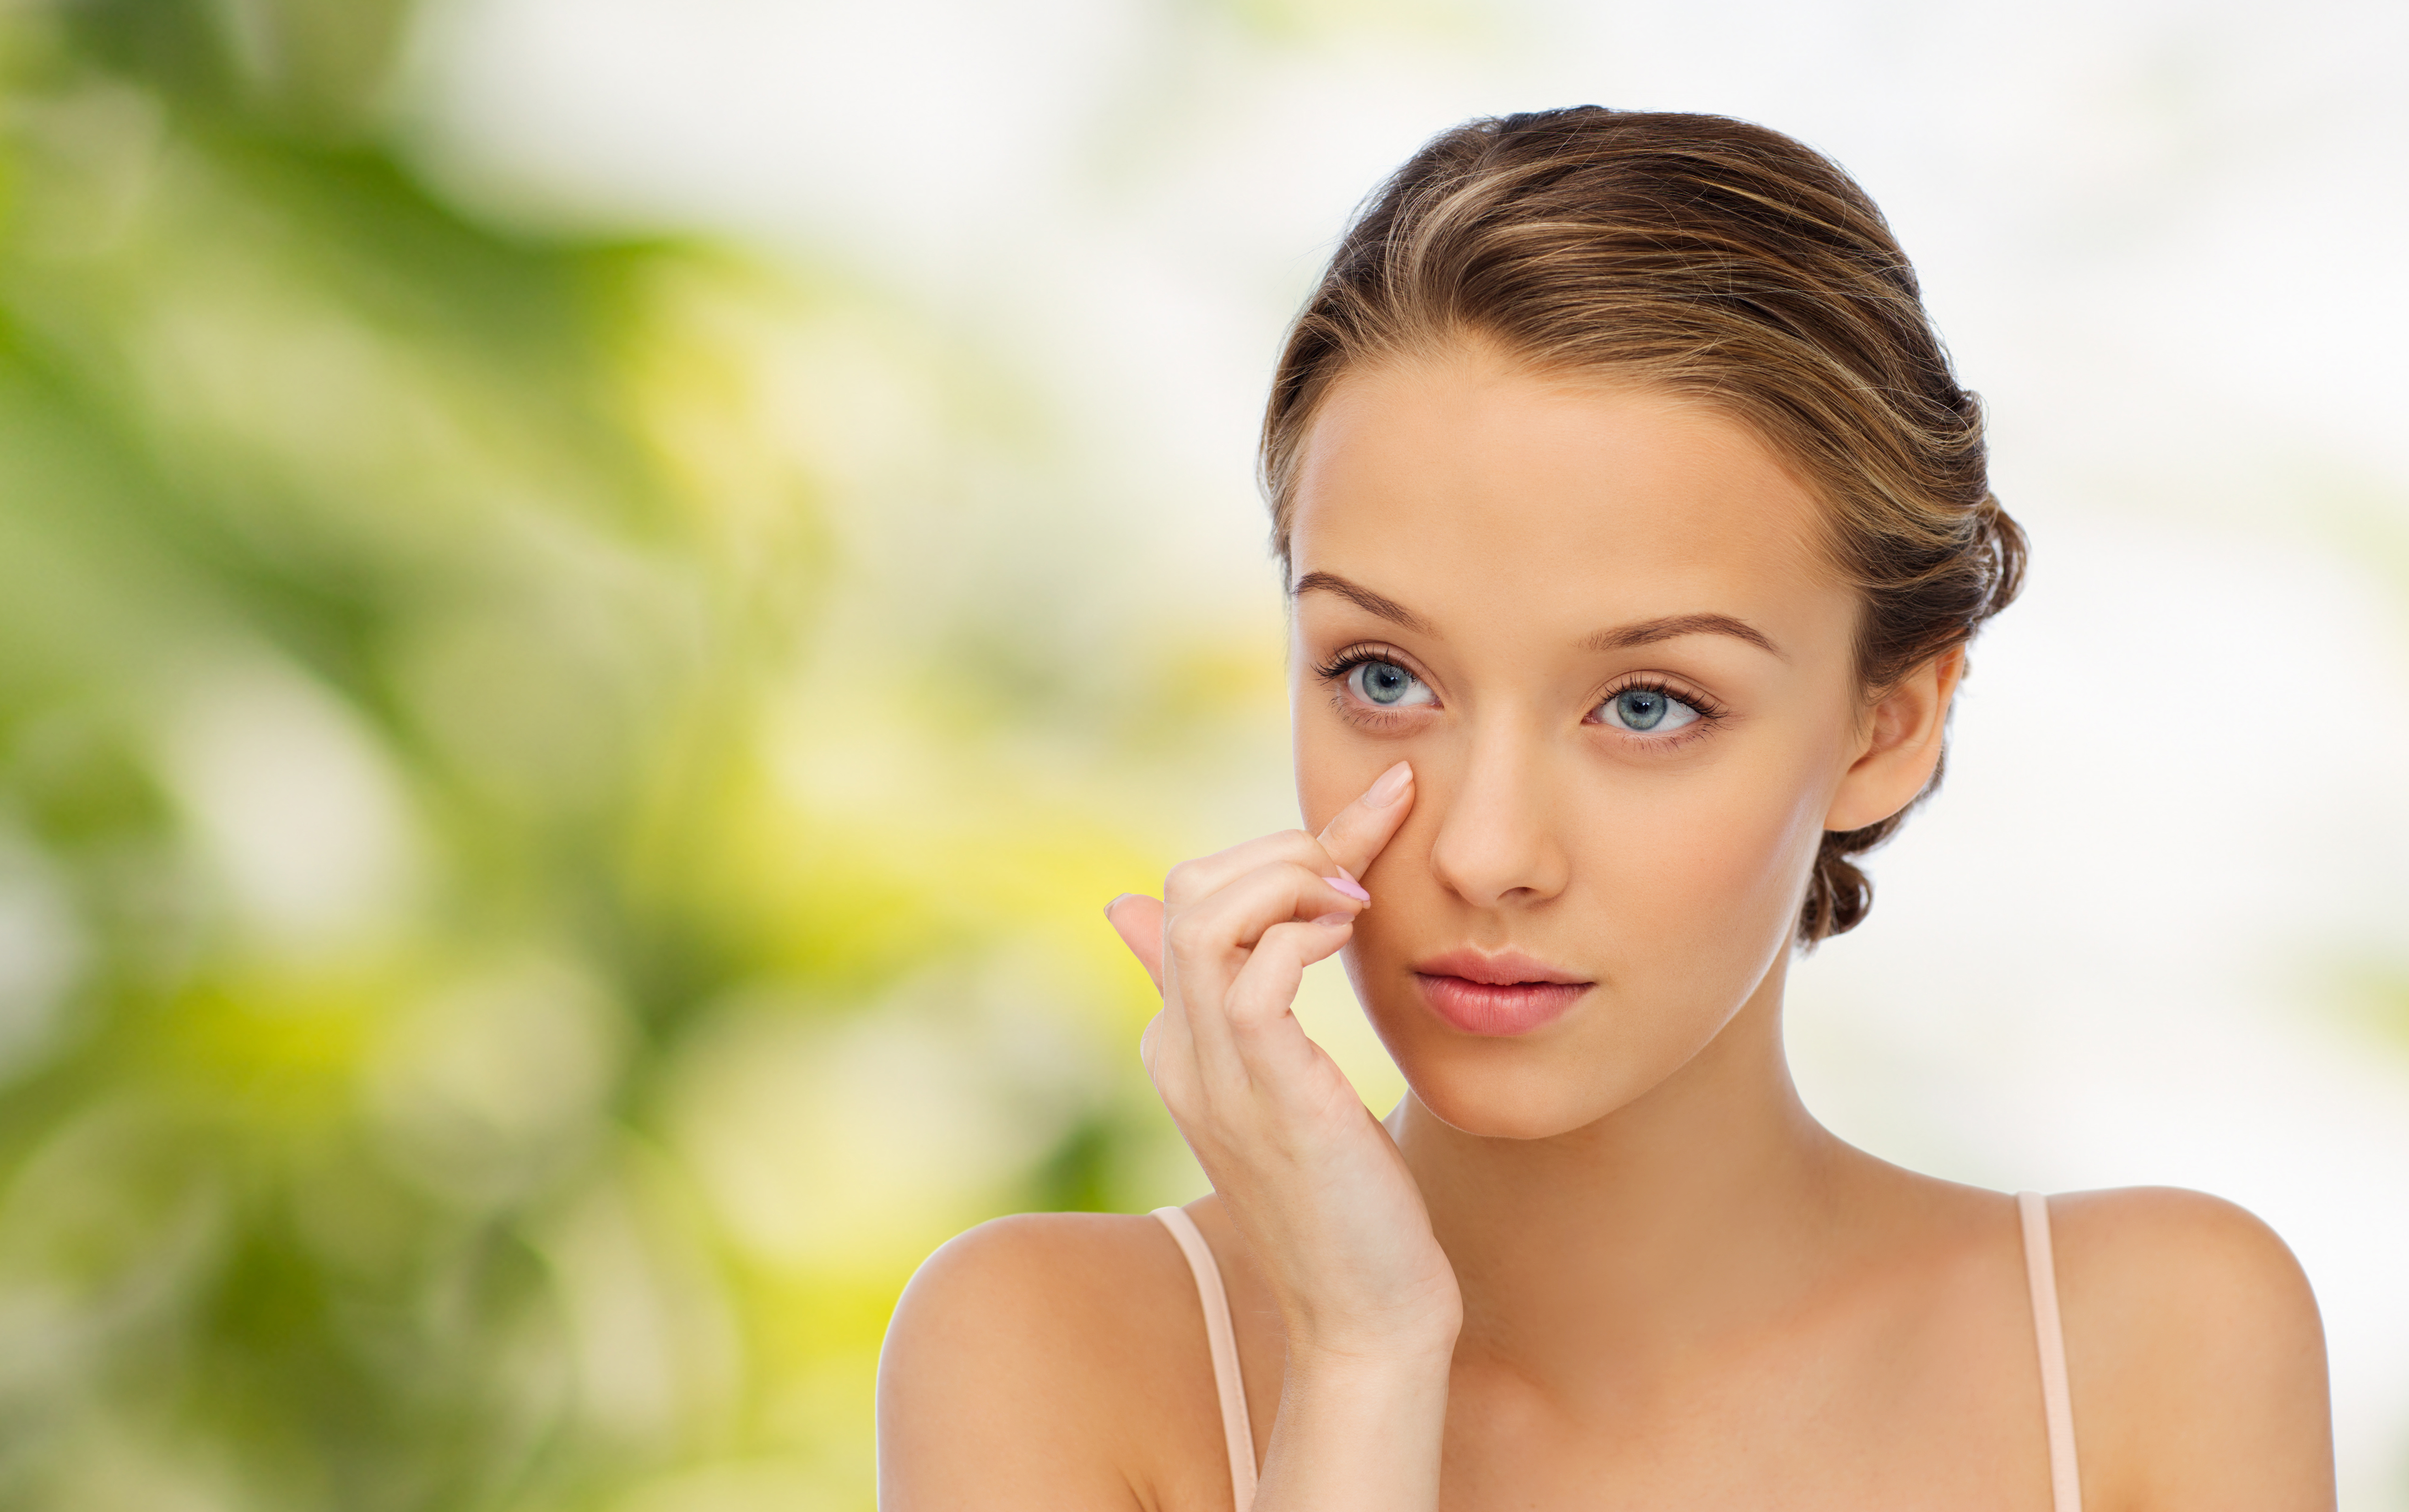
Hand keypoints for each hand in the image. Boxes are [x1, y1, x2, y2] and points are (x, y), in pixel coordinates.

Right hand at [1106, 761, 1460, 1362]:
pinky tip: (1353, 942)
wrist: (1366, 1317)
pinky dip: (1305, 934)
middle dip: (1280, 848)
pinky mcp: (1270, 1095)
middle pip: (1186, 888)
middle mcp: (1180, 1051)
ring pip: (1208, 916)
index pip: (1191, 897)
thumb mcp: (1288, 1087)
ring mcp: (1216, 1074)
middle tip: (1360, 873)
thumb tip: (1224, 944)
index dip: (1277, 849)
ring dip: (1291, 878)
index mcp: (1180, 1043)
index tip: (1373, 821)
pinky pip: (1255, 976)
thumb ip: (1249, 1007)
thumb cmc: (1345, 1199)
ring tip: (1356, 903)